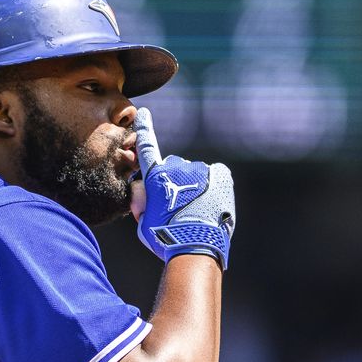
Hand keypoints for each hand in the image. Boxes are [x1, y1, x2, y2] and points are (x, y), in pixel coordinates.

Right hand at [133, 108, 235, 267]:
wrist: (196, 246)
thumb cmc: (165, 238)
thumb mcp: (142, 222)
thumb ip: (141, 202)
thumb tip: (142, 188)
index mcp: (155, 176)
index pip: (147, 146)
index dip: (145, 128)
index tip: (144, 114)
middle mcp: (176, 167)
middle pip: (174, 168)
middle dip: (174, 182)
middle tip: (178, 207)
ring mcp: (199, 169)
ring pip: (195, 173)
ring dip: (195, 186)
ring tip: (197, 210)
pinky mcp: (219, 174)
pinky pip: (215, 173)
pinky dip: (213, 184)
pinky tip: (211, 200)